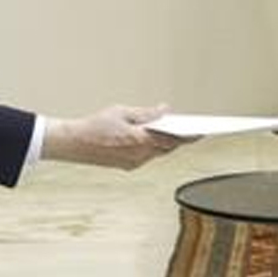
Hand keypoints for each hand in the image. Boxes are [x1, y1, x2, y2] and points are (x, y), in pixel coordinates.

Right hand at [44, 104, 189, 169]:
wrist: (73, 144)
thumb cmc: (95, 125)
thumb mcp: (123, 112)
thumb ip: (146, 113)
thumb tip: (164, 110)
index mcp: (140, 141)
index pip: (173, 140)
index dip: (190, 136)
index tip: (203, 131)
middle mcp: (139, 156)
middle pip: (167, 147)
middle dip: (180, 138)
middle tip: (193, 129)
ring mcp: (133, 163)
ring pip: (157, 153)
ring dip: (166, 142)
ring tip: (176, 130)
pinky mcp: (127, 166)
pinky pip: (147, 156)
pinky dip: (153, 147)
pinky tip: (156, 137)